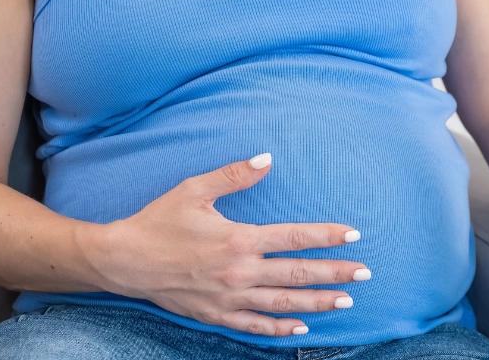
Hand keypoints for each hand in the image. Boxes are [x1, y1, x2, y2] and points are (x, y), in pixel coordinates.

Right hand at [76, 153, 370, 336]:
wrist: (123, 260)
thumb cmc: (159, 221)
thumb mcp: (194, 190)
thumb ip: (234, 175)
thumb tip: (267, 159)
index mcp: (239, 239)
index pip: (295, 238)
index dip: (327, 237)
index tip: (353, 236)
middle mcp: (240, 272)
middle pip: (298, 274)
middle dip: (335, 273)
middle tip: (365, 273)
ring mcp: (229, 298)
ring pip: (283, 304)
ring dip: (318, 303)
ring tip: (345, 301)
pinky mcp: (216, 315)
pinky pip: (255, 326)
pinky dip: (280, 330)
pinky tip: (302, 329)